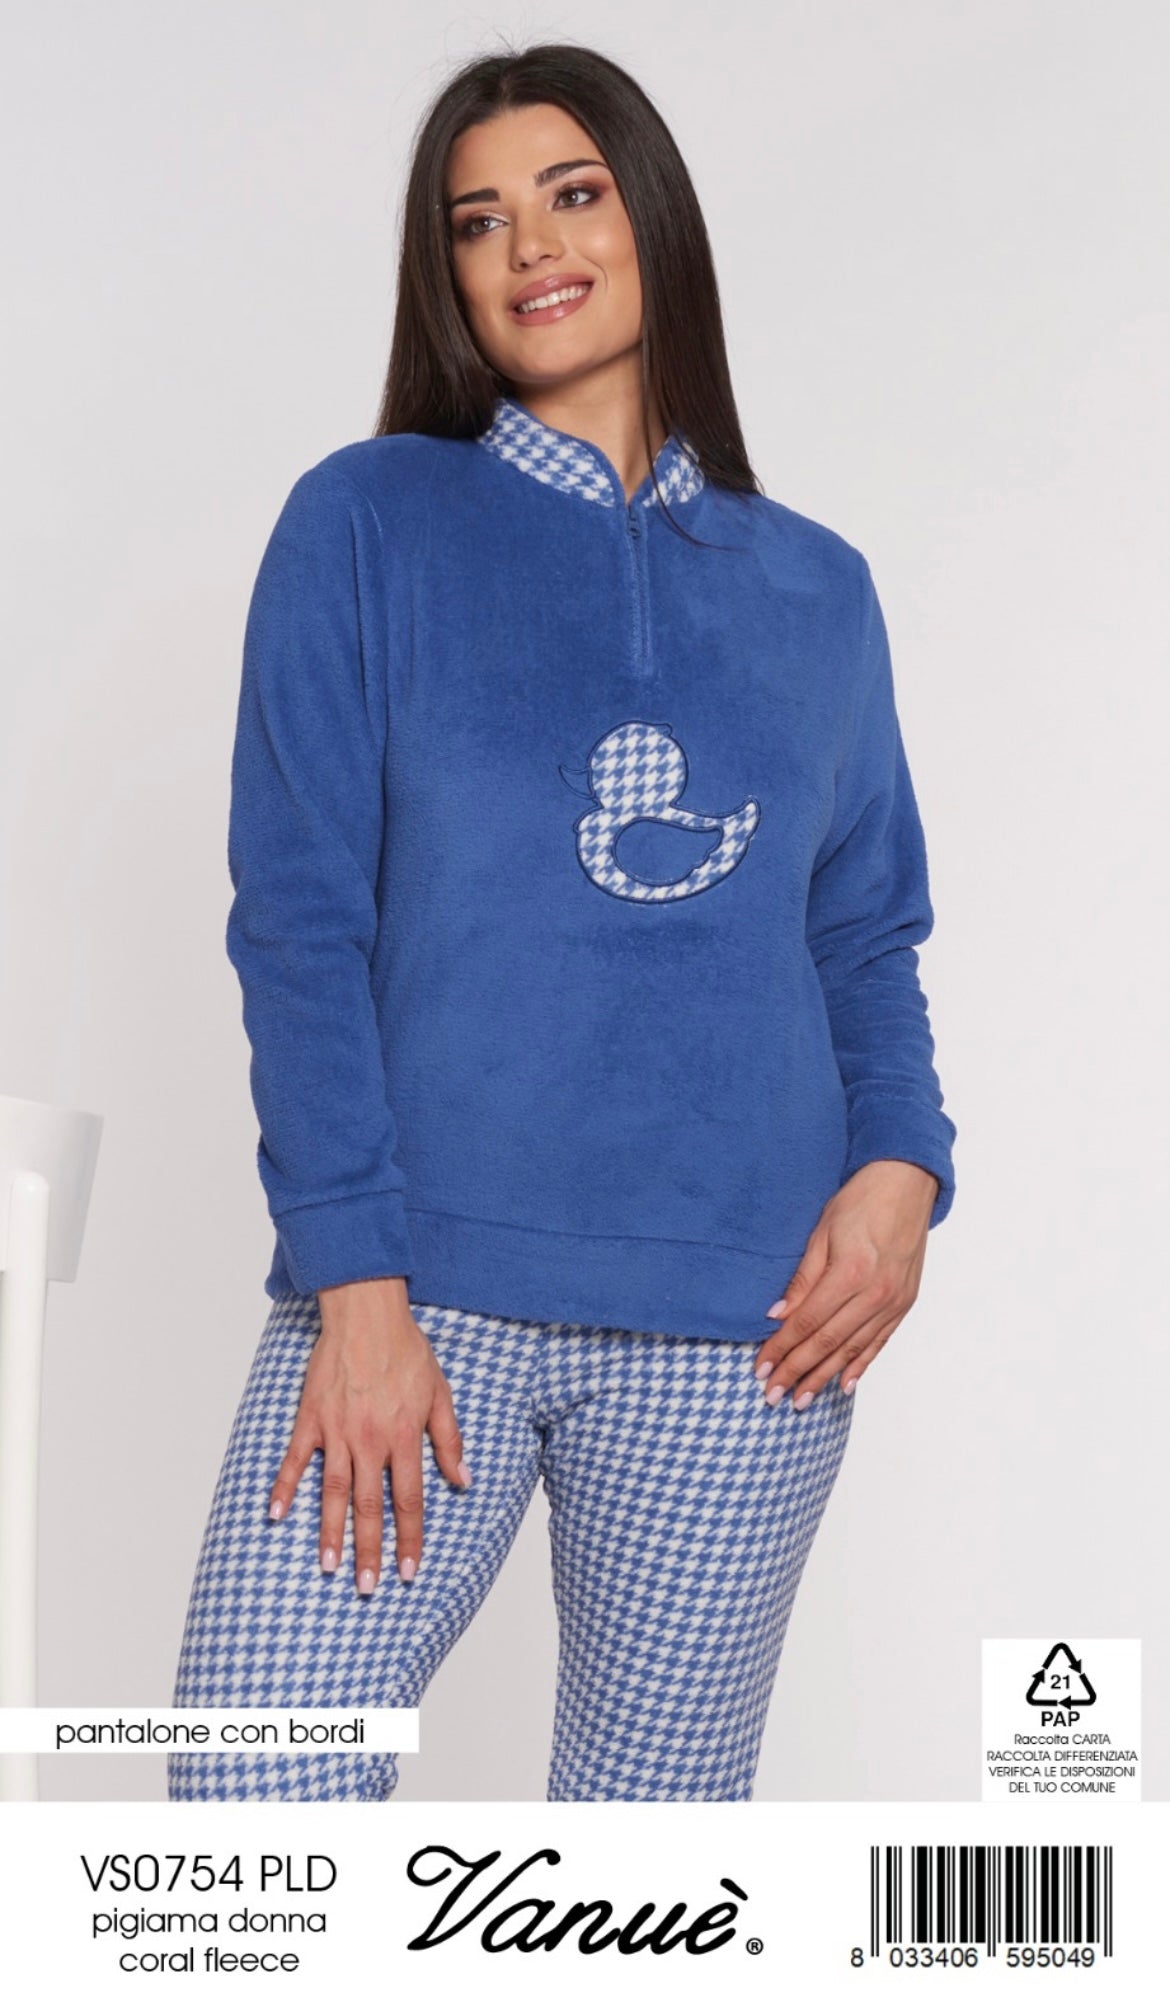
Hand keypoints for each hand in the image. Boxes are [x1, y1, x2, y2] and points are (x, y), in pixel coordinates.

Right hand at [266, 1277, 470, 1592]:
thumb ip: (450, 1440)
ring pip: (332, 1492)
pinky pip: (294, 1459)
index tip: (408, 1571)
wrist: (368, 1314)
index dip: (409, 1539)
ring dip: (330, 1532)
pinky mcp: (311, 1418)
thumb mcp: (441, 1394)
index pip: (408, 1501)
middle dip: (369, 1550)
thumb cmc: (407, 1351)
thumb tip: (463, 1480)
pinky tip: (275, 1515)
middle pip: (368, 1506)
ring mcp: (337, 1431)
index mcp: (404, 1437)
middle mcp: (370, 1441)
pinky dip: (284, 1487)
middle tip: (367, 1587)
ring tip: (328, 1567)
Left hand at [752, 1160, 938, 1407]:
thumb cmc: (859, 1202)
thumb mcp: (821, 1233)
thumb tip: (778, 1316)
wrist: (906, 1185)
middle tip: (774, 1396)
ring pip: (852, 1350)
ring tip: (802, 1400)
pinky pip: (879, 1342)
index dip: (781, 1348)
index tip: (761, 1369)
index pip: (806, 1322)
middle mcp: (875, 1293)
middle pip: (827, 1343)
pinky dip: (860, 1365)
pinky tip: (844, 1384)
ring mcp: (893, 1301)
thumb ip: (802, 1279)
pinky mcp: (905, 1302)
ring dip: (824, 1377)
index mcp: (850, 1273)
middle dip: (797, 1372)